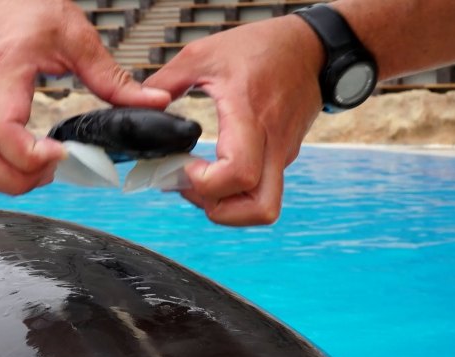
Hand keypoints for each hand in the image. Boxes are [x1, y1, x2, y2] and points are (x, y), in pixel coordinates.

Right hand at [0, 0, 171, 194]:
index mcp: (5, 72)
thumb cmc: (32, 5)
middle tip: (55, 167)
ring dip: (3, 178)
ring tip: (42, 167)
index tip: (62, 155)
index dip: (29, 156)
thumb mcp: (78, 38)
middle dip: (17, 178)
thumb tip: (154, 103)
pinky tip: (26, 160)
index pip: (0, 131)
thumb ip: (113, 78)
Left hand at [143, 15, 325, 225]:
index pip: (239, 173)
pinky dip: (235, 191)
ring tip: (202, 182)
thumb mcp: (203, 54)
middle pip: (260, 208)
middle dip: (220, 210)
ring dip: (229, 206)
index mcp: (251, 117)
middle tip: (191, 186)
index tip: (185, 166)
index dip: (206, 183)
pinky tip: (214, 169)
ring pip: (263, 205)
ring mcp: (282, 155)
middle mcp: (273, 144)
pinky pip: (261, 189)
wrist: (312, 47)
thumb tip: (142, 105)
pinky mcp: (283, 157)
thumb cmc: (263, 48)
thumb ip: (166, 81)